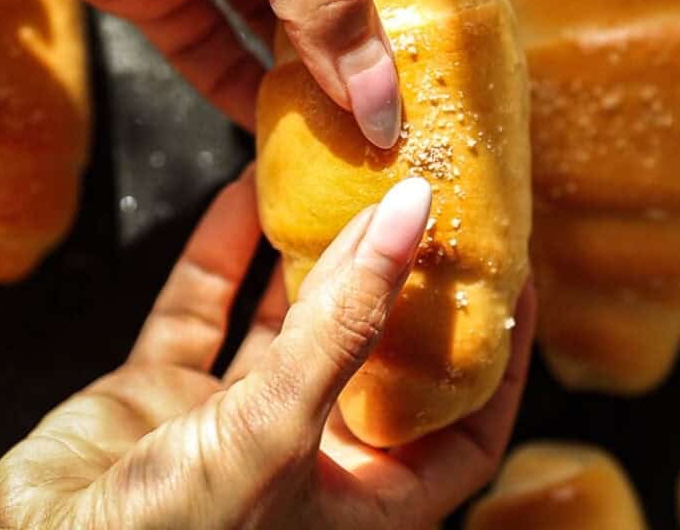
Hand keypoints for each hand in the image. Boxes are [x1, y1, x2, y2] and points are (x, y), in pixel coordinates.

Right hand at [0, 169, 535, 528]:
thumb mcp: (276, 428)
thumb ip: (342, 322)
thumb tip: (408, 219)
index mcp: (361, 500)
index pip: (464, 427)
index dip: (496, 358)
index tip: (514, 283)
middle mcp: (305, 457)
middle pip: (376, 356)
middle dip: (400, 283)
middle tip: (428, 205)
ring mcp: (233, 421)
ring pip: (288, 320)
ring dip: (309, 254)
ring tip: (342, 182)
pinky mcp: (165, 393)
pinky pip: (202, 307)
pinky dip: (222, 250)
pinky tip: (243, 192)